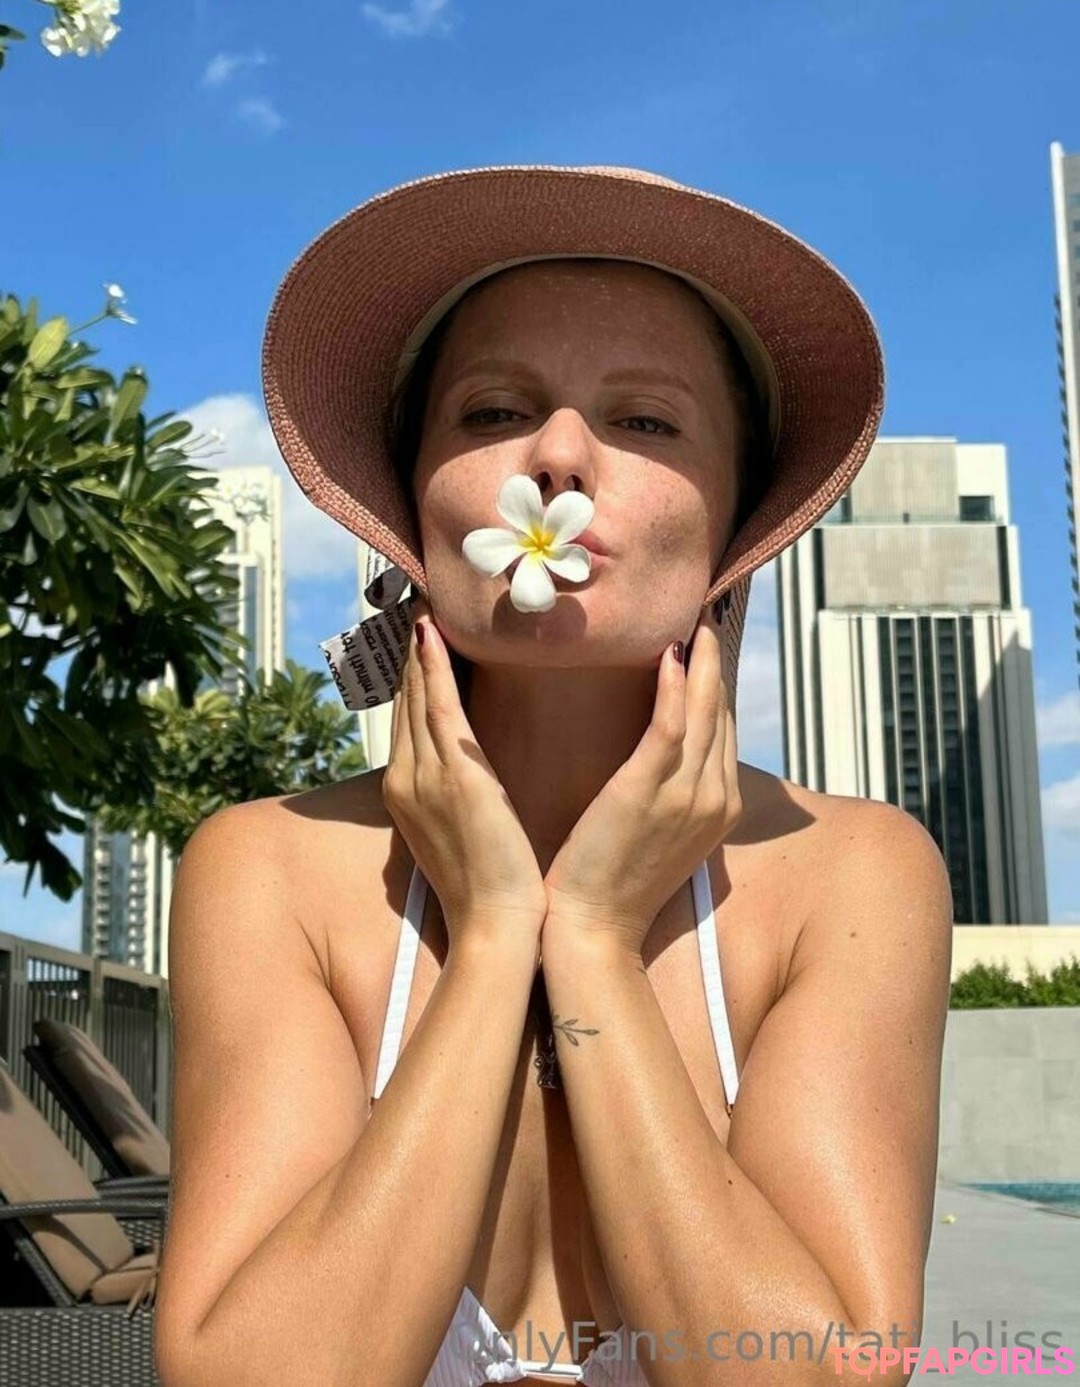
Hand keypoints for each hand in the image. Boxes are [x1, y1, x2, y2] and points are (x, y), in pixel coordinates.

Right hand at [380, 597, 548, 951]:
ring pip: (416, 696)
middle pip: (404, 699)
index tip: (419, 634)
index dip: (411, 673)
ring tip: (421, 605)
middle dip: (408, 652)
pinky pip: (438, 709)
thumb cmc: (492, 885)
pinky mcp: (454, 779)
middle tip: (414, 603)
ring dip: (417, 648)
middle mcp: (406, 778)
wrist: (497, 927)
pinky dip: (432, 669)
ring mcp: (424, 778)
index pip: (407, 717)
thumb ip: (461, 790)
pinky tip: (430, 634)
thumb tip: (474, 764)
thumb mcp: (464, 830)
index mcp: (407, 792)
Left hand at [542, 598, 741, 956]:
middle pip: (722, 711)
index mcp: (720, 805)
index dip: (715, 683)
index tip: (705, 642)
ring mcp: (687, 795)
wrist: (593, 928)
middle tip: (708, 612)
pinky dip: (676, 688)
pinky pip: (672, 728)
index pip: (723, 727)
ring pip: (706, 711)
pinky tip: (670, 655)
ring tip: (695, 619)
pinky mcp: (648, 792)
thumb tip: (661, 750)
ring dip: (702, 660)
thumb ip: (669, 787)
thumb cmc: (613, 879)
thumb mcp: (658, 830)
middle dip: (716, 661)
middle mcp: (714, 796)